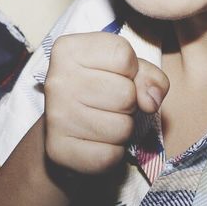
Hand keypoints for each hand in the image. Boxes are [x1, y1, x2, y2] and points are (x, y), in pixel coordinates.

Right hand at [42, 32, 168, 175]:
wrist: (65, 128)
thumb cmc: (99, 89)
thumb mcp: (125, 69)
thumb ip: (147, 75)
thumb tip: (150, 101)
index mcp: (68, 49)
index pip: (122, 55)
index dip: (130, 70)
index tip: (114, 76)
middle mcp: (57, 80)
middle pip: (125, 94)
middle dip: (129, 103)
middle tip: (109, 104)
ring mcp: (55, 116)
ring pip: (121, 127)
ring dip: (122, 129)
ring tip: (104, 122)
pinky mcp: (59, 150)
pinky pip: (109, 156)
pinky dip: (112, 153)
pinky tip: (97, 141)